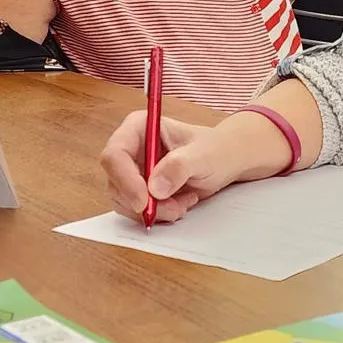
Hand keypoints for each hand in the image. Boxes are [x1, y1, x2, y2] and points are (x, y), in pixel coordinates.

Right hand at [101, 112, 266, 225]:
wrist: (227, 160)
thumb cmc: (216, 149)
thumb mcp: (203, 155)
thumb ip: (179, 166)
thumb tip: (155, 187)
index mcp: (139, 128)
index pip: (115, 155)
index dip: (125, 180)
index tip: (144, 201)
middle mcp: (131, 149)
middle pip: (116, 182)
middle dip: (143, 202)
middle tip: (173, 209)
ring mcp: (133, 171)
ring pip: (124, 200)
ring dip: (153, 211)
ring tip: (183, 203)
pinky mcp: (140, 190)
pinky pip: (136, 210)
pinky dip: (158, 214)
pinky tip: (180, 203)